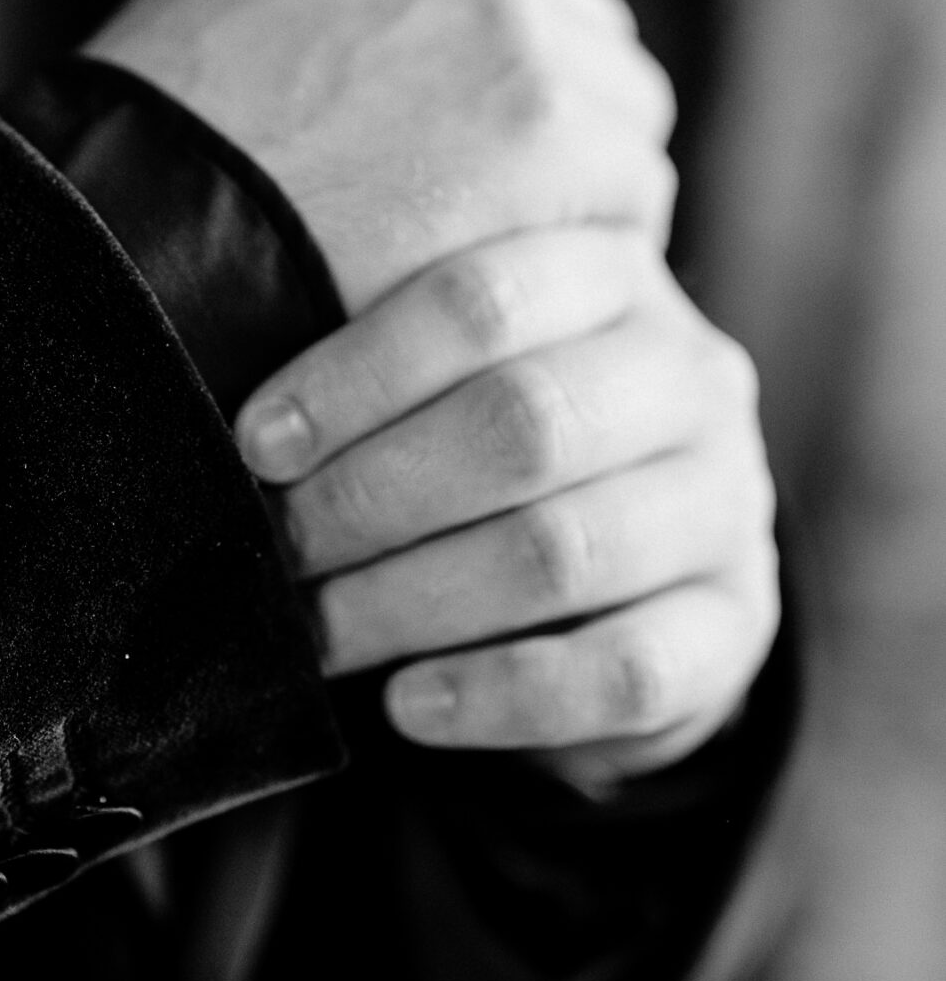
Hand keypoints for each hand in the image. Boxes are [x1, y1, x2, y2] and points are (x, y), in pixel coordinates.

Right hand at [89, 0, 676, 312]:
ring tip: (494, 277)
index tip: (446, 148)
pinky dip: (584, 258)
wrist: (127, 240)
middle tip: (481, 224)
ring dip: (571, 194)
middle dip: (540, 125)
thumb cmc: (143, 164)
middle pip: (568, 30)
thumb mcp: (213, 15)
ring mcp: (514, 16)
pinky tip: (516, 307)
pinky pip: (627, 199)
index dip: (477, 75)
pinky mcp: (554, 127)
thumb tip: (371, 57)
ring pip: (612, 115)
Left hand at [235, 226, 779, 790]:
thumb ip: (370, 355)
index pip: (480, 298)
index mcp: (608, 276)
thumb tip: (241, 418)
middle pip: (519, 422)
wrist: (619, 579)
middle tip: (280, 546)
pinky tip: (408, 705)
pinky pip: (622, 671)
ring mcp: (727, 498)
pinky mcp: (739, 621)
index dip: (355, 372)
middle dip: (371, 496)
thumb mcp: (443, 375)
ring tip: (320, 634)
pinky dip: (498, 694)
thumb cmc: (482, 454)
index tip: (257, 443)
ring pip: (559, 550)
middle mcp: (689, 374)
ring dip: (411, 601)